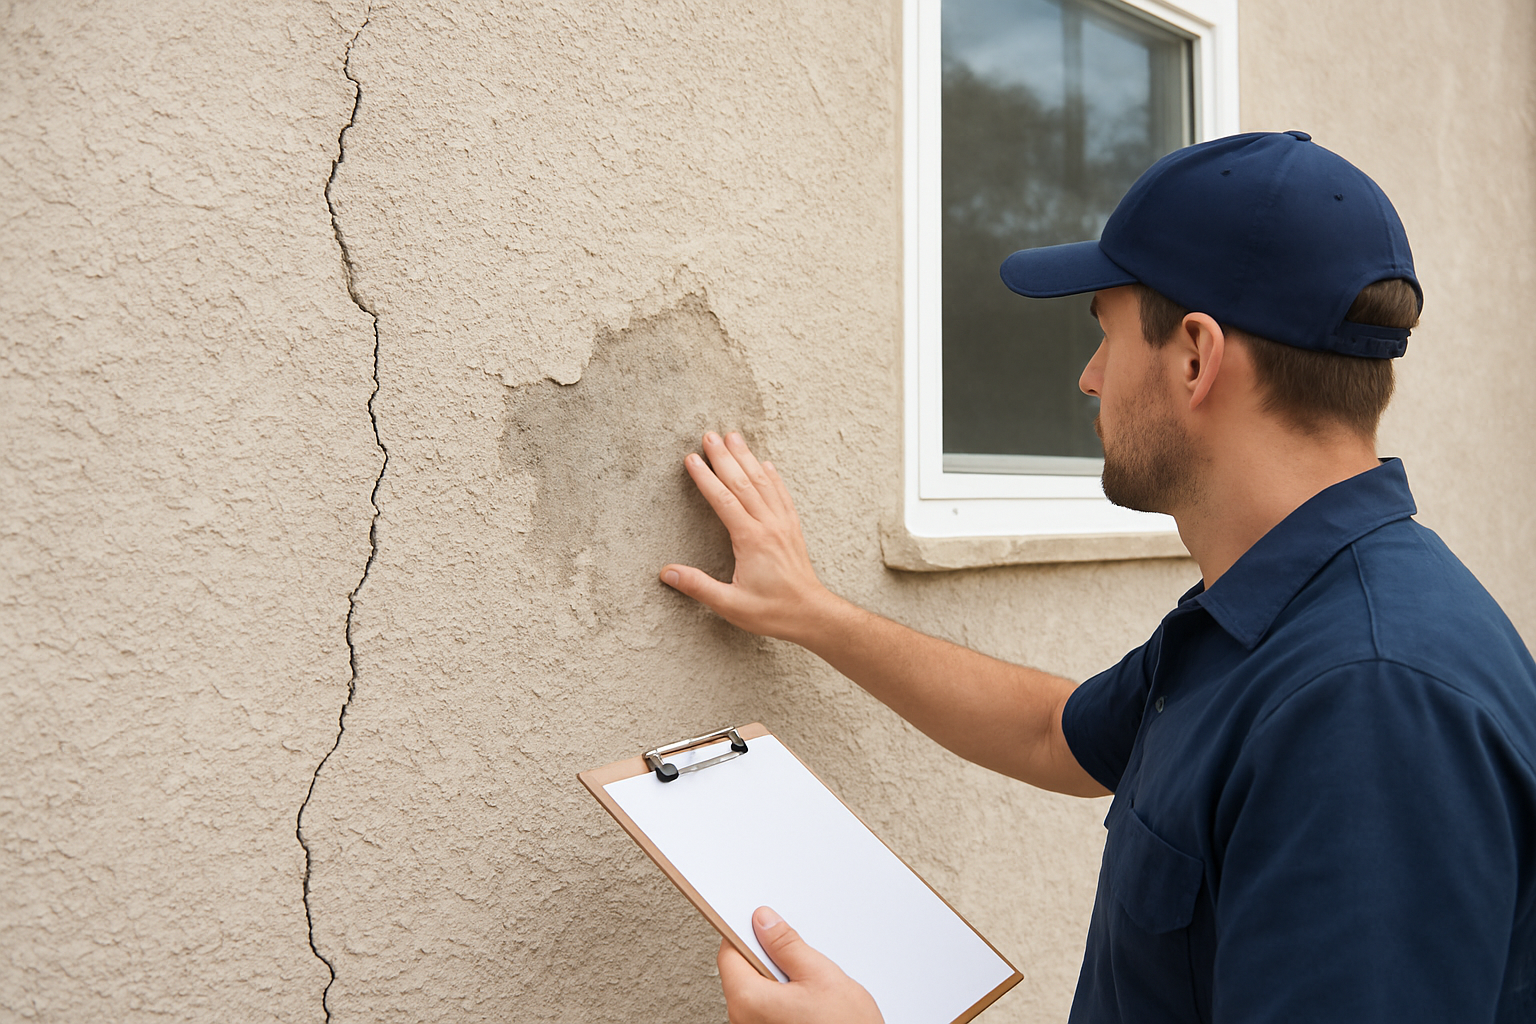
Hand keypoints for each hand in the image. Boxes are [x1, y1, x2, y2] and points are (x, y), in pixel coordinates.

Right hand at [660, 432, 835, 642]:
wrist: (812, 614)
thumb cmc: (772, 611)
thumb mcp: (730, 605)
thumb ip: (699, 586)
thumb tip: (667, 572)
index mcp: (751, 540)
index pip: (723, 500)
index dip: (706, 477)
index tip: (691, 459)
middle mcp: (769, 525)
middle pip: (743, 482)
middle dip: (724, 457)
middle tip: (709, 435)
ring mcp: (783, 524)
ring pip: (763, 483)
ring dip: (747, 458)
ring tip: (733, 436)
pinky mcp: (792, 528)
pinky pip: (782, 495)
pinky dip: (773, 476)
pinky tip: (767, 463)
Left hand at [718, 907, 883, 1023]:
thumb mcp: (820, 975)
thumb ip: (787, 945)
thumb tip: (765, 922)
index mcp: (748, 1000)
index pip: (729, 953)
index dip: (745, 932)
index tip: (760, 922)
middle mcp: (743, 1021)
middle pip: (742, 974)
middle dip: (766, 959)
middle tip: (797, 956)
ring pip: (755, 993)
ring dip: (776, 982)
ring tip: (809, 985)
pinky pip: (764, 1011)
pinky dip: (780, 1000)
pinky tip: (806, 1002)